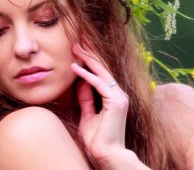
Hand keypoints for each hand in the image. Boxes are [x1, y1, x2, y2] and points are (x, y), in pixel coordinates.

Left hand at [71, 43, 129, 166]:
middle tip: (77, 39)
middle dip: (90, 52)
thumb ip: (86, 98)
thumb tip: (80, 82)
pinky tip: (74, 67)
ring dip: (87, 59)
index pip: (101, 72)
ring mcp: (119, 97)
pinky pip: (99, 84)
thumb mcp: (87, 113)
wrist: (105, 154)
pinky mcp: (116, 102)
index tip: (78, 47)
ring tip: (74, 48)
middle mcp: (119, 94)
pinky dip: (86, 75)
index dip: (90, 58)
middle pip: (103, 67)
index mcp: (114, 95)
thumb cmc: (96, 137)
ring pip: (102, 72)